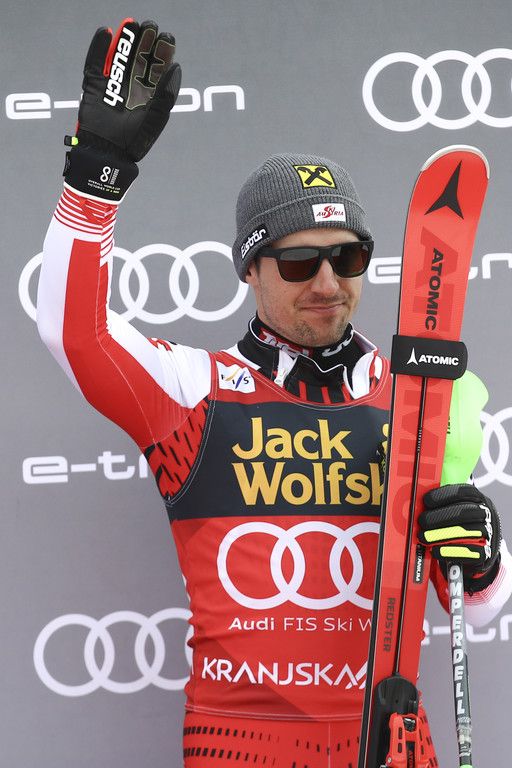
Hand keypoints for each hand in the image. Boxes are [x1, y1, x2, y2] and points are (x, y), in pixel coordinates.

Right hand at [64, 18, 181, 201]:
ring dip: (125, 40)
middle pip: (139, 57)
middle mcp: (131, 86)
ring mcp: (112, 84)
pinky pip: (94, 62)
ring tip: (132, 24)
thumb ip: (166, 93)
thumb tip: (177, 67)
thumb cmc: (135, 141)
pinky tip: (106, 32)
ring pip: (119, 56)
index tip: (167, 37)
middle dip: (145, 41)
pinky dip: (98, 47)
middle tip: (151, 26)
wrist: (108, 153)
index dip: (162, 52)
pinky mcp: (93, 85)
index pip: (156, 67)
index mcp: (148, 94)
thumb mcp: (156, 118)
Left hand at [418, 483, 500, 591]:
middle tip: (421, 521)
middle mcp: (484, 513)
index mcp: (476, 498)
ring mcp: (487, 533)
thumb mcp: (457, 507)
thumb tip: (417, 502)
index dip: (443, 495)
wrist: (480, 547)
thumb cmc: (461, 523)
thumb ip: (442, 503)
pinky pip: (467, 551)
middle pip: (462, 513)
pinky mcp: (485, 552)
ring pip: (463, 532)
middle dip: (438, 517)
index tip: (426, 500)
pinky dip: (448, 551)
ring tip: (423, 537)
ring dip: (439, 535)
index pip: (462, 492)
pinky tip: (435, 550)